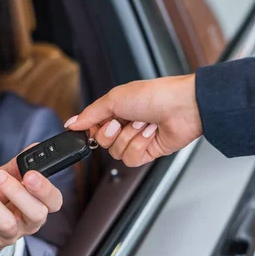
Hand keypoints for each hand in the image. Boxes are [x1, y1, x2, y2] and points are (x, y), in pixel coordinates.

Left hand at [0, 150, 62, 255]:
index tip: (29, 173)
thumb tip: (34, 147)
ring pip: (5, 221)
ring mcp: (8, 235)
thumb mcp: (6, 182)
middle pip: (36, 213)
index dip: (45, 189)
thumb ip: (18, 166)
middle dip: (17, 192)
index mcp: (37, 206)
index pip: (53, 201)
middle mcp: (27, 223)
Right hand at [65, 74, 201, 166]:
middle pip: (103, 144)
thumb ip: (90, 114)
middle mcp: (125, 126)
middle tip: (124, 121)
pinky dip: (140, 145)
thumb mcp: (114, 98)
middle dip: (113, 133)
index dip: (94, 130)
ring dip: (130, 137)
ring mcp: (136, 140)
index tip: (99, 123)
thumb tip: (72, 123)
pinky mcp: (148, 152)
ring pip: (117, 153)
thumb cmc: (154, 95)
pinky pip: (132, 159)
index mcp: (115, 111)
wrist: (183, 107)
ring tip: (144, 124)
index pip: (93, 130)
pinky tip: (150, 133)